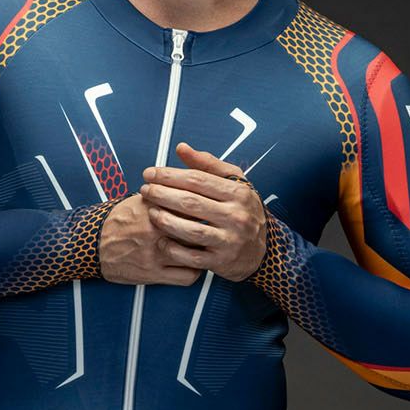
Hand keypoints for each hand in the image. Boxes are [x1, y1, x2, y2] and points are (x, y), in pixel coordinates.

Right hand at [98, 189, 204, 285]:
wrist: (91, 245)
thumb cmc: (117, 221)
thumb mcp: (138, 201)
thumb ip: (163, 196)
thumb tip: (188, 188)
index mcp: (154, 207)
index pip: (191, 204)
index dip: (207, 206)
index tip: (213, 208)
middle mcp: (156, 230)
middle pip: (197, 227)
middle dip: (211, 227)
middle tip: (218, 227)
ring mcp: (156, 254)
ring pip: (196, 253)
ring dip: (206, 250)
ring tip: (208, 246)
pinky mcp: (154, 274)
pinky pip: (188, 276)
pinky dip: (196, 271)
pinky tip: (196, 264)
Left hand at [138, 142, 267, 281]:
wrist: (264, 249)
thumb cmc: (244, 211)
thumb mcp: (234, 183)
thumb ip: (208, 164)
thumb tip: (181, 148)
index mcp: (238, 193)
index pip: (197, 179)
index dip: (169, 175)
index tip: (151, 174)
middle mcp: (235, 216)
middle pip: (191, 202)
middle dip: (162, 194)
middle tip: (145, 190)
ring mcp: (229, 240)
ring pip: (190, 229)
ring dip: (165, 220)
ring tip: (150, 212)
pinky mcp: (221, 261)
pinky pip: (192, 256)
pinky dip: (174, 248)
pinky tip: (161, 241)